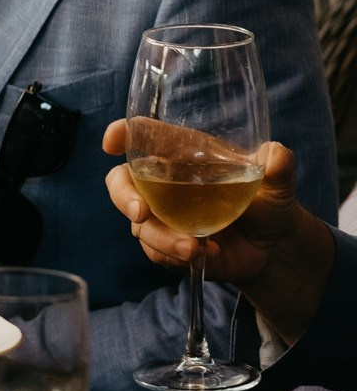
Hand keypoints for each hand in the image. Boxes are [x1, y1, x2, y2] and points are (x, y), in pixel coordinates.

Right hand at [102, 122, 334, 343]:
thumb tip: (275, 154)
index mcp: (182, 154)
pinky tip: (207, 256)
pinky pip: (154, 251)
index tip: (111, 141)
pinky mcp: (166, 244)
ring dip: (162, 238)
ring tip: (194, 248)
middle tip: (140, 212)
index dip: (122, 134)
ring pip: (138, 224)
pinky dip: (176, 256)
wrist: (272, 249)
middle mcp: (163, 182)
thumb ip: (278, 167)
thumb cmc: (269, 205)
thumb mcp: (278, 185)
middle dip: (123, 196)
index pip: (142, 136)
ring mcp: (161, 215)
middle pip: (120, 180)